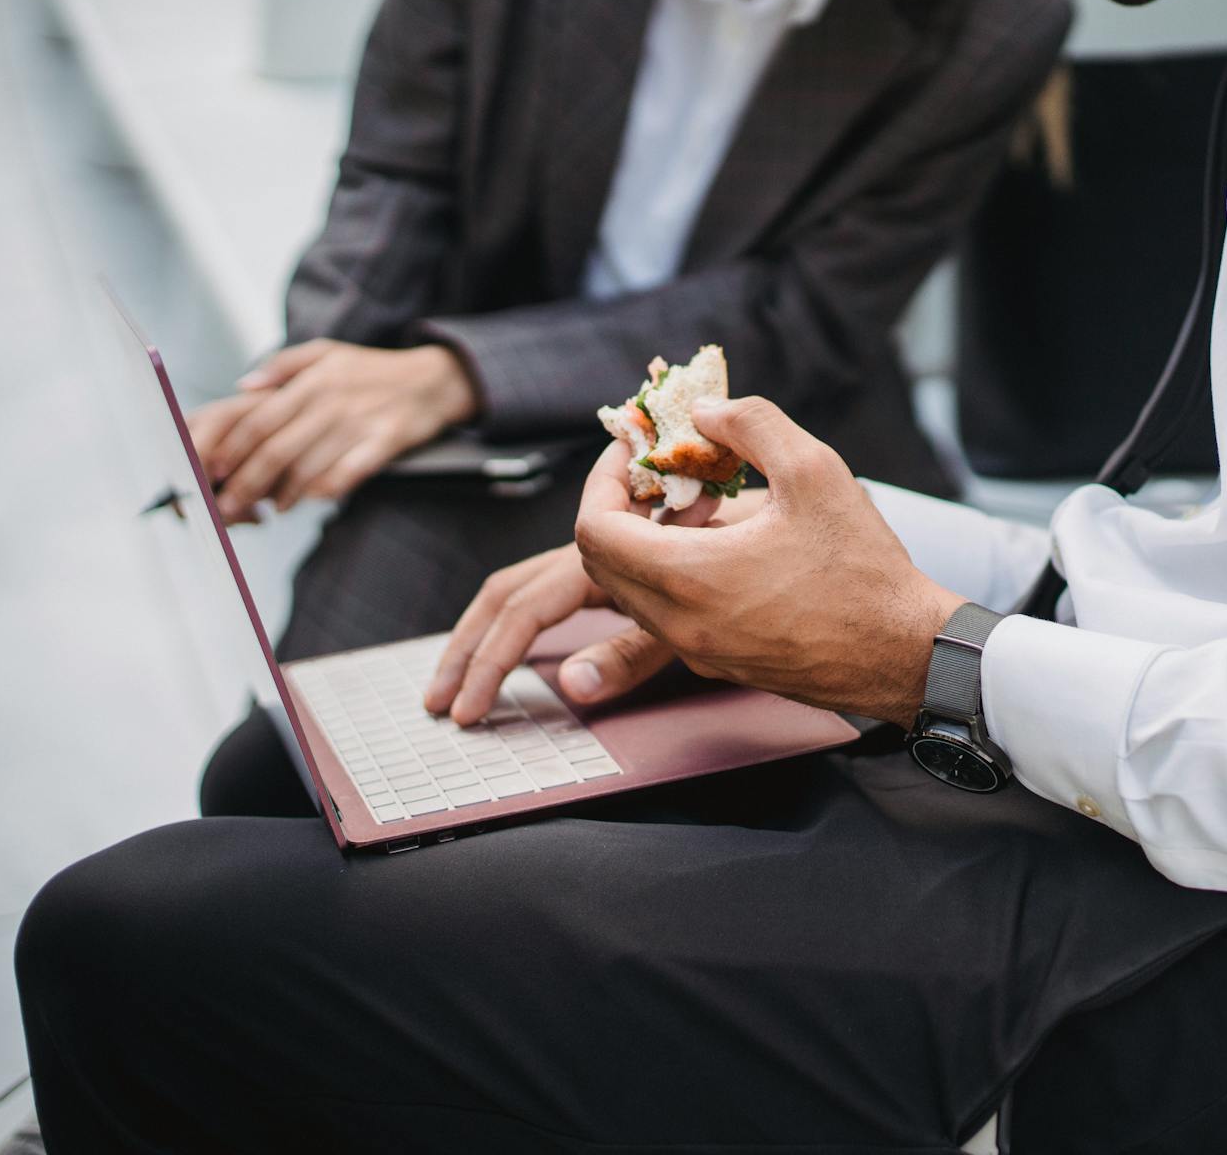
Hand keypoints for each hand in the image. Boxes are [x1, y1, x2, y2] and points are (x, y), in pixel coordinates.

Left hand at [187, 339, 478, 520]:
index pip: (259, 420)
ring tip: (272, 508)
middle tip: (230, 506)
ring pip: (309, 467)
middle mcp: (331, 402)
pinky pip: (349, 474)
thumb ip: (282, 366)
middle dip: (247, 483)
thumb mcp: (326, 353)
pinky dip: (327, 491)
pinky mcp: (385, 442)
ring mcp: (359, 423)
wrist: (435, 379)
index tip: (214, 471)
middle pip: (277, 450)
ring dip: (285, 494)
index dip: (232, 449)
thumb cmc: (372, 370)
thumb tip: (241, 385)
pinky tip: (313, 500)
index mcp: (311, 381)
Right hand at [424, 481, 734, 724]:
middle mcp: (593, 557)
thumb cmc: (751, 563)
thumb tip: (572, 688)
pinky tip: (509, 657)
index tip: (472, 703)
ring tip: (458, 689)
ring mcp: (600, 565)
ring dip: (484, 637)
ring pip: (523, 592)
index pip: (527, 604)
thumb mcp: (692, 613)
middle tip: (440, 703)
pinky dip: (520, 626)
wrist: (787, 522)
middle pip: (509, 596)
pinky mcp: (613, 575)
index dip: (492, 654)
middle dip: (469, 649)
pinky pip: (551, 595)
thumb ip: (635, 650)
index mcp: (602, 558)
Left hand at [574, 397, 964, 725]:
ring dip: (647, 545)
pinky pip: (667, 615)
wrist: (904, 653)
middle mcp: (681, 623)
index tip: (638, 454)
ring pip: (632, 593)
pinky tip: (727, 548)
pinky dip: (672, 576)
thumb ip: (751, 424)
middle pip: (601, 563)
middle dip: (620, 510)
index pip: (592, 529)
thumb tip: (703, 414)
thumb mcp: (814, 470)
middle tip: (665, 478)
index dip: (602, 480)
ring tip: (703, 510)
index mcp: (689, 576)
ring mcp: (698, 650)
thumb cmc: (863, 568)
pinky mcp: (720, 663)